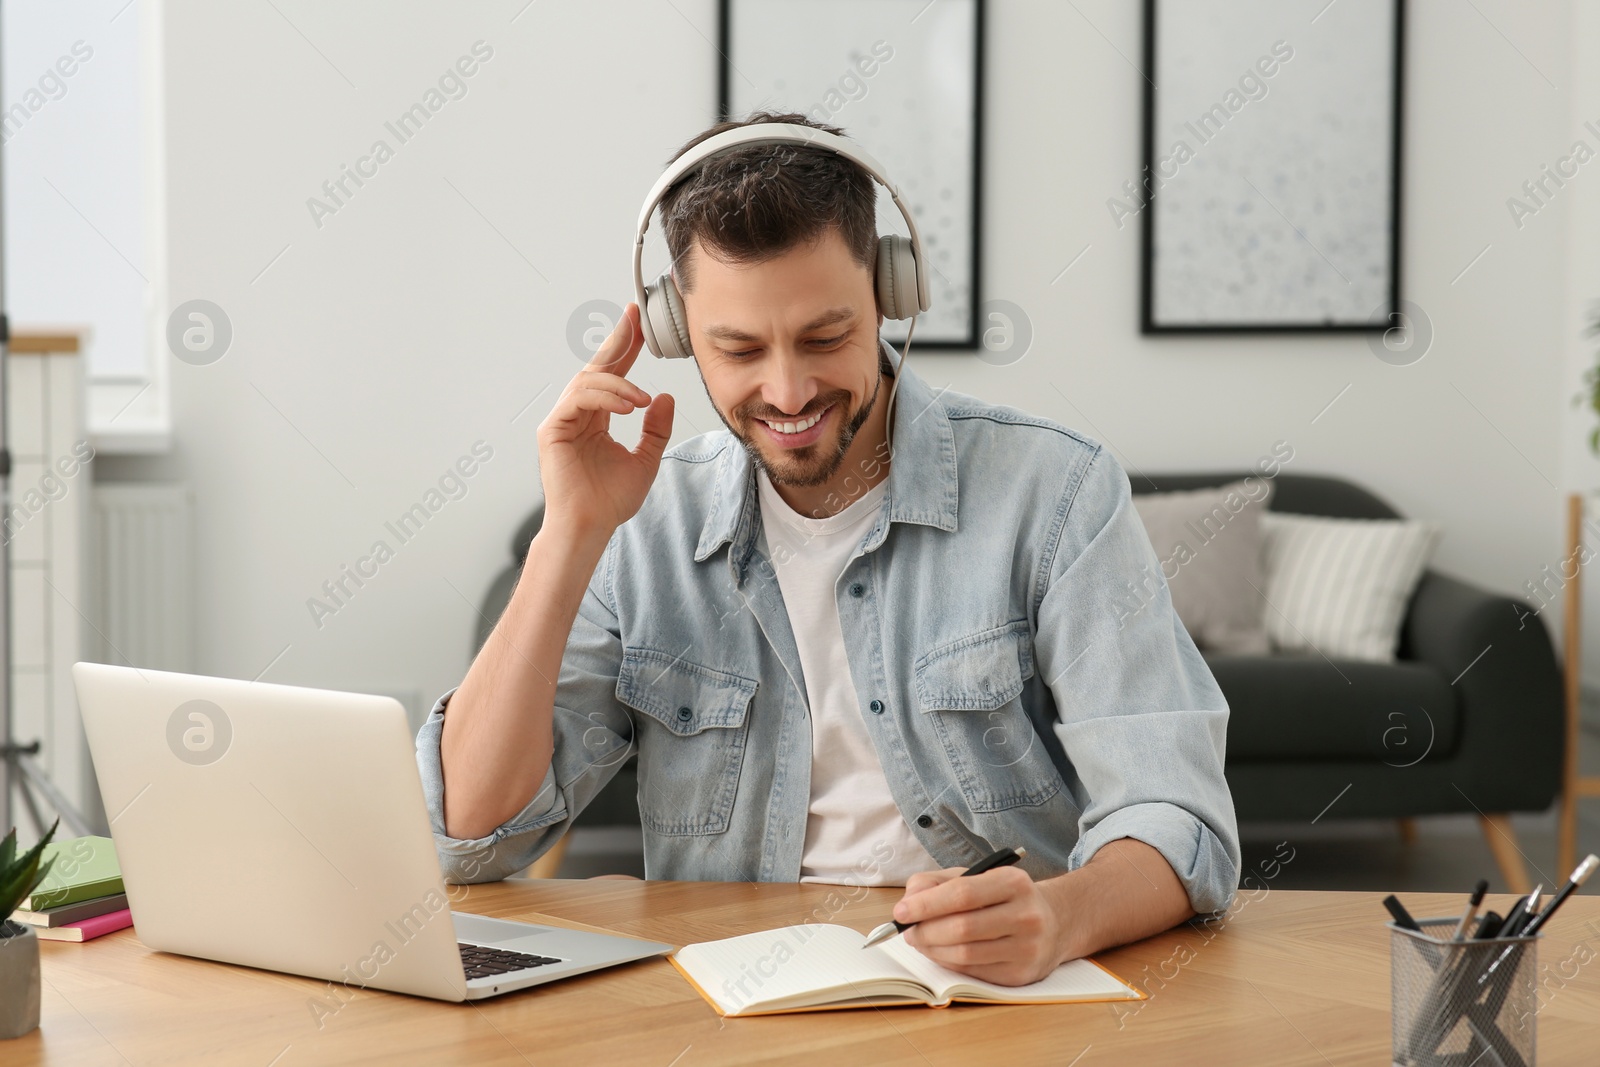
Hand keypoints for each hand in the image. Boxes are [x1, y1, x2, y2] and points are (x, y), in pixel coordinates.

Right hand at [537, 302, 674, 537]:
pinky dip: (603, 397)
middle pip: (597, 367)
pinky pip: (577, 399)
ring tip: (640, 399)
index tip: (640, 323)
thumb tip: (664, 397)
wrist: (591, 526)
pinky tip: (627, 406)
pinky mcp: (552, 429)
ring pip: (587, 381)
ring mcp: (562, 420)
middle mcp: (578, 414)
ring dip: (618, 383)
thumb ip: (655, 428)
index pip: (612, 375)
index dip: (626, 347)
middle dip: (617, 340)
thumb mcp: (646, 459)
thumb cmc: (610, 500)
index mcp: (597, 418)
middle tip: (634, 317)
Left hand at [894, 866, 1066, 986]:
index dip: (926, 905)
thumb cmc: (1004, 897)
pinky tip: (941, 953)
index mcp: (1014, 882)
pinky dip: (948, 963)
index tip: (901, 911)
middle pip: (962, 928)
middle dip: (925, 931)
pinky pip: (973, 972)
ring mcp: (1026, 948)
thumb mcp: (976, 876)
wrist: (1054, 923)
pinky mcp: (1021, 974)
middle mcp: (1026, 915)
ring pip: (965, 954)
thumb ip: (936, 883)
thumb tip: (908, 903)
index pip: (962, 894)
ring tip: (920, 941)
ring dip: (932, 950)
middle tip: (907, 931)